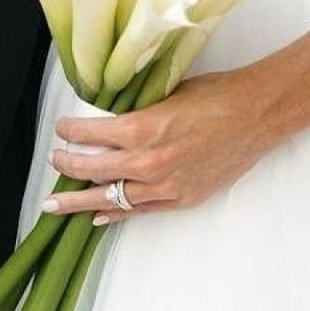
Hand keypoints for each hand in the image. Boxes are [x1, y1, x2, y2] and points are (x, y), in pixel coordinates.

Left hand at [44, 72, 273, 225]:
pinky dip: (116, 214)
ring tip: (57, 205)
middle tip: (53, 164)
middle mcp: (149, 162)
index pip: (91, 134)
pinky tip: (98, 217)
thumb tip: (112, 116)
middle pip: (94, 170)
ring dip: (81, 200)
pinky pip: (140, 211)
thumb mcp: (167, 93)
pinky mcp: (182, 199)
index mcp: (142, 128)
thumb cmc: (215, 95)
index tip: (60, 129)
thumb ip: (139, 110)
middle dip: (67, 167)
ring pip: (112, 198)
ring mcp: (165, 186)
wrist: (256, 115)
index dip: (70, 131)